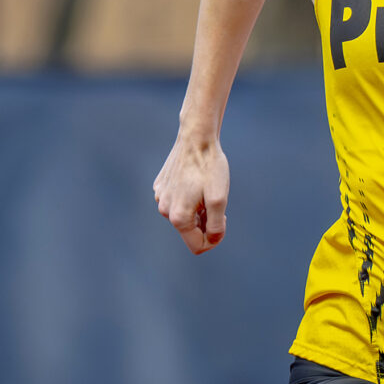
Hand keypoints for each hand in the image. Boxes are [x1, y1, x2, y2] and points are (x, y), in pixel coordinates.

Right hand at [152, 136, 229, 254]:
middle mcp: (165, 210)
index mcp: (178, 217)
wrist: (196, 138)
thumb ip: (216, 226)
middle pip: (190, 232)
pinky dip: (188, 198)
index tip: (223, 220)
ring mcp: (161, 198)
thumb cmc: (209, 167)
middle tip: (215, 202)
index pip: (197, 245)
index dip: (214, 239)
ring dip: (197, 210)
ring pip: (183, 217)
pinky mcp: (161, 187)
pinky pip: (177, 201)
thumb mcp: (219, 199)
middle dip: (205, 223)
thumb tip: (213, 238)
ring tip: (204, 190)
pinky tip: (195, 182)